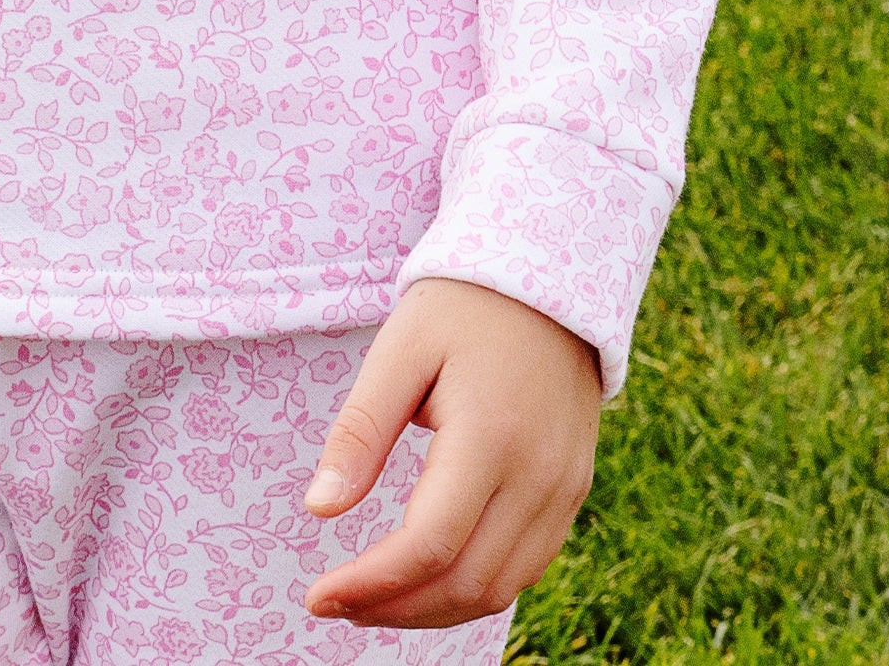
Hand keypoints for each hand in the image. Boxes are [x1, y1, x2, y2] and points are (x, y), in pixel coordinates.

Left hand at [302, 278, 600, 629]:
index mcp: (491, 437)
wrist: (548, 279)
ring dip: (432, 610)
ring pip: (499, 589)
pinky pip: (524, 567)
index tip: (318, 596)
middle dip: (395, 608)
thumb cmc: (462, 306)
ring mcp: (562, 490)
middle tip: (337, 603)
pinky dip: (472, 589)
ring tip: (373, 599)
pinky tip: (427, 578)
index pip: (429, 545)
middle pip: (465, 583)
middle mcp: (538, 476)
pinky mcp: (570, 492)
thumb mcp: (400, 349)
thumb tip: (318, 510)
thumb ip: (360, 431)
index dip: (370, 583)